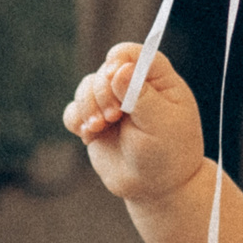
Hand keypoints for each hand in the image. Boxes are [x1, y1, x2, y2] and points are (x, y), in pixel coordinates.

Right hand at [63, 45, 206, 203]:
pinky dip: (75, 119)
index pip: (135, 54)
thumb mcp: (161, 124)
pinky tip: (87, 134)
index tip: (114, 75)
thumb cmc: (168, 155)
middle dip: (102, 91)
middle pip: (104, 70)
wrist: (157, 189)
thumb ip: (140, 96)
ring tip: (98, 127)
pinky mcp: (95, 123)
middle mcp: (132, 87)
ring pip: (86, 88)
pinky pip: (73, 111)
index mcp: (158, 81)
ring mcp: (112, 104)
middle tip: (112, 116)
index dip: (120, 59)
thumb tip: (120, 69)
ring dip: (87, 105)